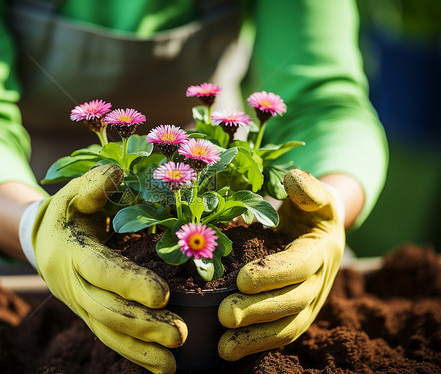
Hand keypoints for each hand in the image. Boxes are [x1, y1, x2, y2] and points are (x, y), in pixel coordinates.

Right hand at [20, 164, 186, 373]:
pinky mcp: (88, 314)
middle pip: (105, 310)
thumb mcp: (74, 192)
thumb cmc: (68, 211)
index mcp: (71, 251)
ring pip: (107, 331)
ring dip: (140, 348)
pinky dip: (133, 354)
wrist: (42, 240)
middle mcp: (72, 284)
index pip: (100, 270)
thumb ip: (93, 184)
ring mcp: (79, 304)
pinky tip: (160, 367)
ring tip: (173, 364)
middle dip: (142, 324)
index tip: (163, 295)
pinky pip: (108, 337)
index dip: (129, 284)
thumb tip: (115, 174)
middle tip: (179, 334)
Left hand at [217, 169, 344, 360]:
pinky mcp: (298, 315)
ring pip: (288, 327)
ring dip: (257, 339)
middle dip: (259, 311)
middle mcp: (320, 281)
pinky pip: (282, 334)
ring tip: (224, 348)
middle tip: (224, 315)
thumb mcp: (313, 194)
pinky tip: (228, 352)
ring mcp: (311, 303)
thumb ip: (307, 188)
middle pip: (292, 302)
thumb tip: (294, 179)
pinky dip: (258, 346)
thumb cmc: (310, 208)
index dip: (273, 274)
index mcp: (321, 249)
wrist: (322, 231)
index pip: (299, 265)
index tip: (242, 280)